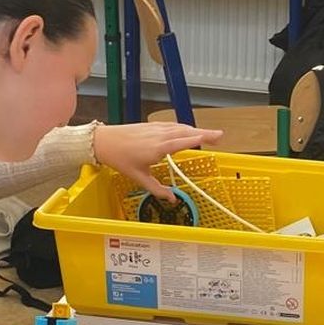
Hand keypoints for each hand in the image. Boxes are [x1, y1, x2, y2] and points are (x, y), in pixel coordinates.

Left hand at [92, 122, 223, 196]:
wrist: (103, 141)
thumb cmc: (120, 159)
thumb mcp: (139, 177)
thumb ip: (157, 189)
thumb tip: (171, 199)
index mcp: (159, 148)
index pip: (185, 141)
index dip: (201, 138)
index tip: (216, 138)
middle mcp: (160, 135)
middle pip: (187, 131)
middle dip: (204, 133)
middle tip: (220, 136)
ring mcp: (156, 128)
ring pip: (180, 127)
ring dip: (195, 129)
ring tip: (208, 134)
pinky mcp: (151, 125)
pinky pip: (171, 125)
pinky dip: (183, 127)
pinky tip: (186, 130)